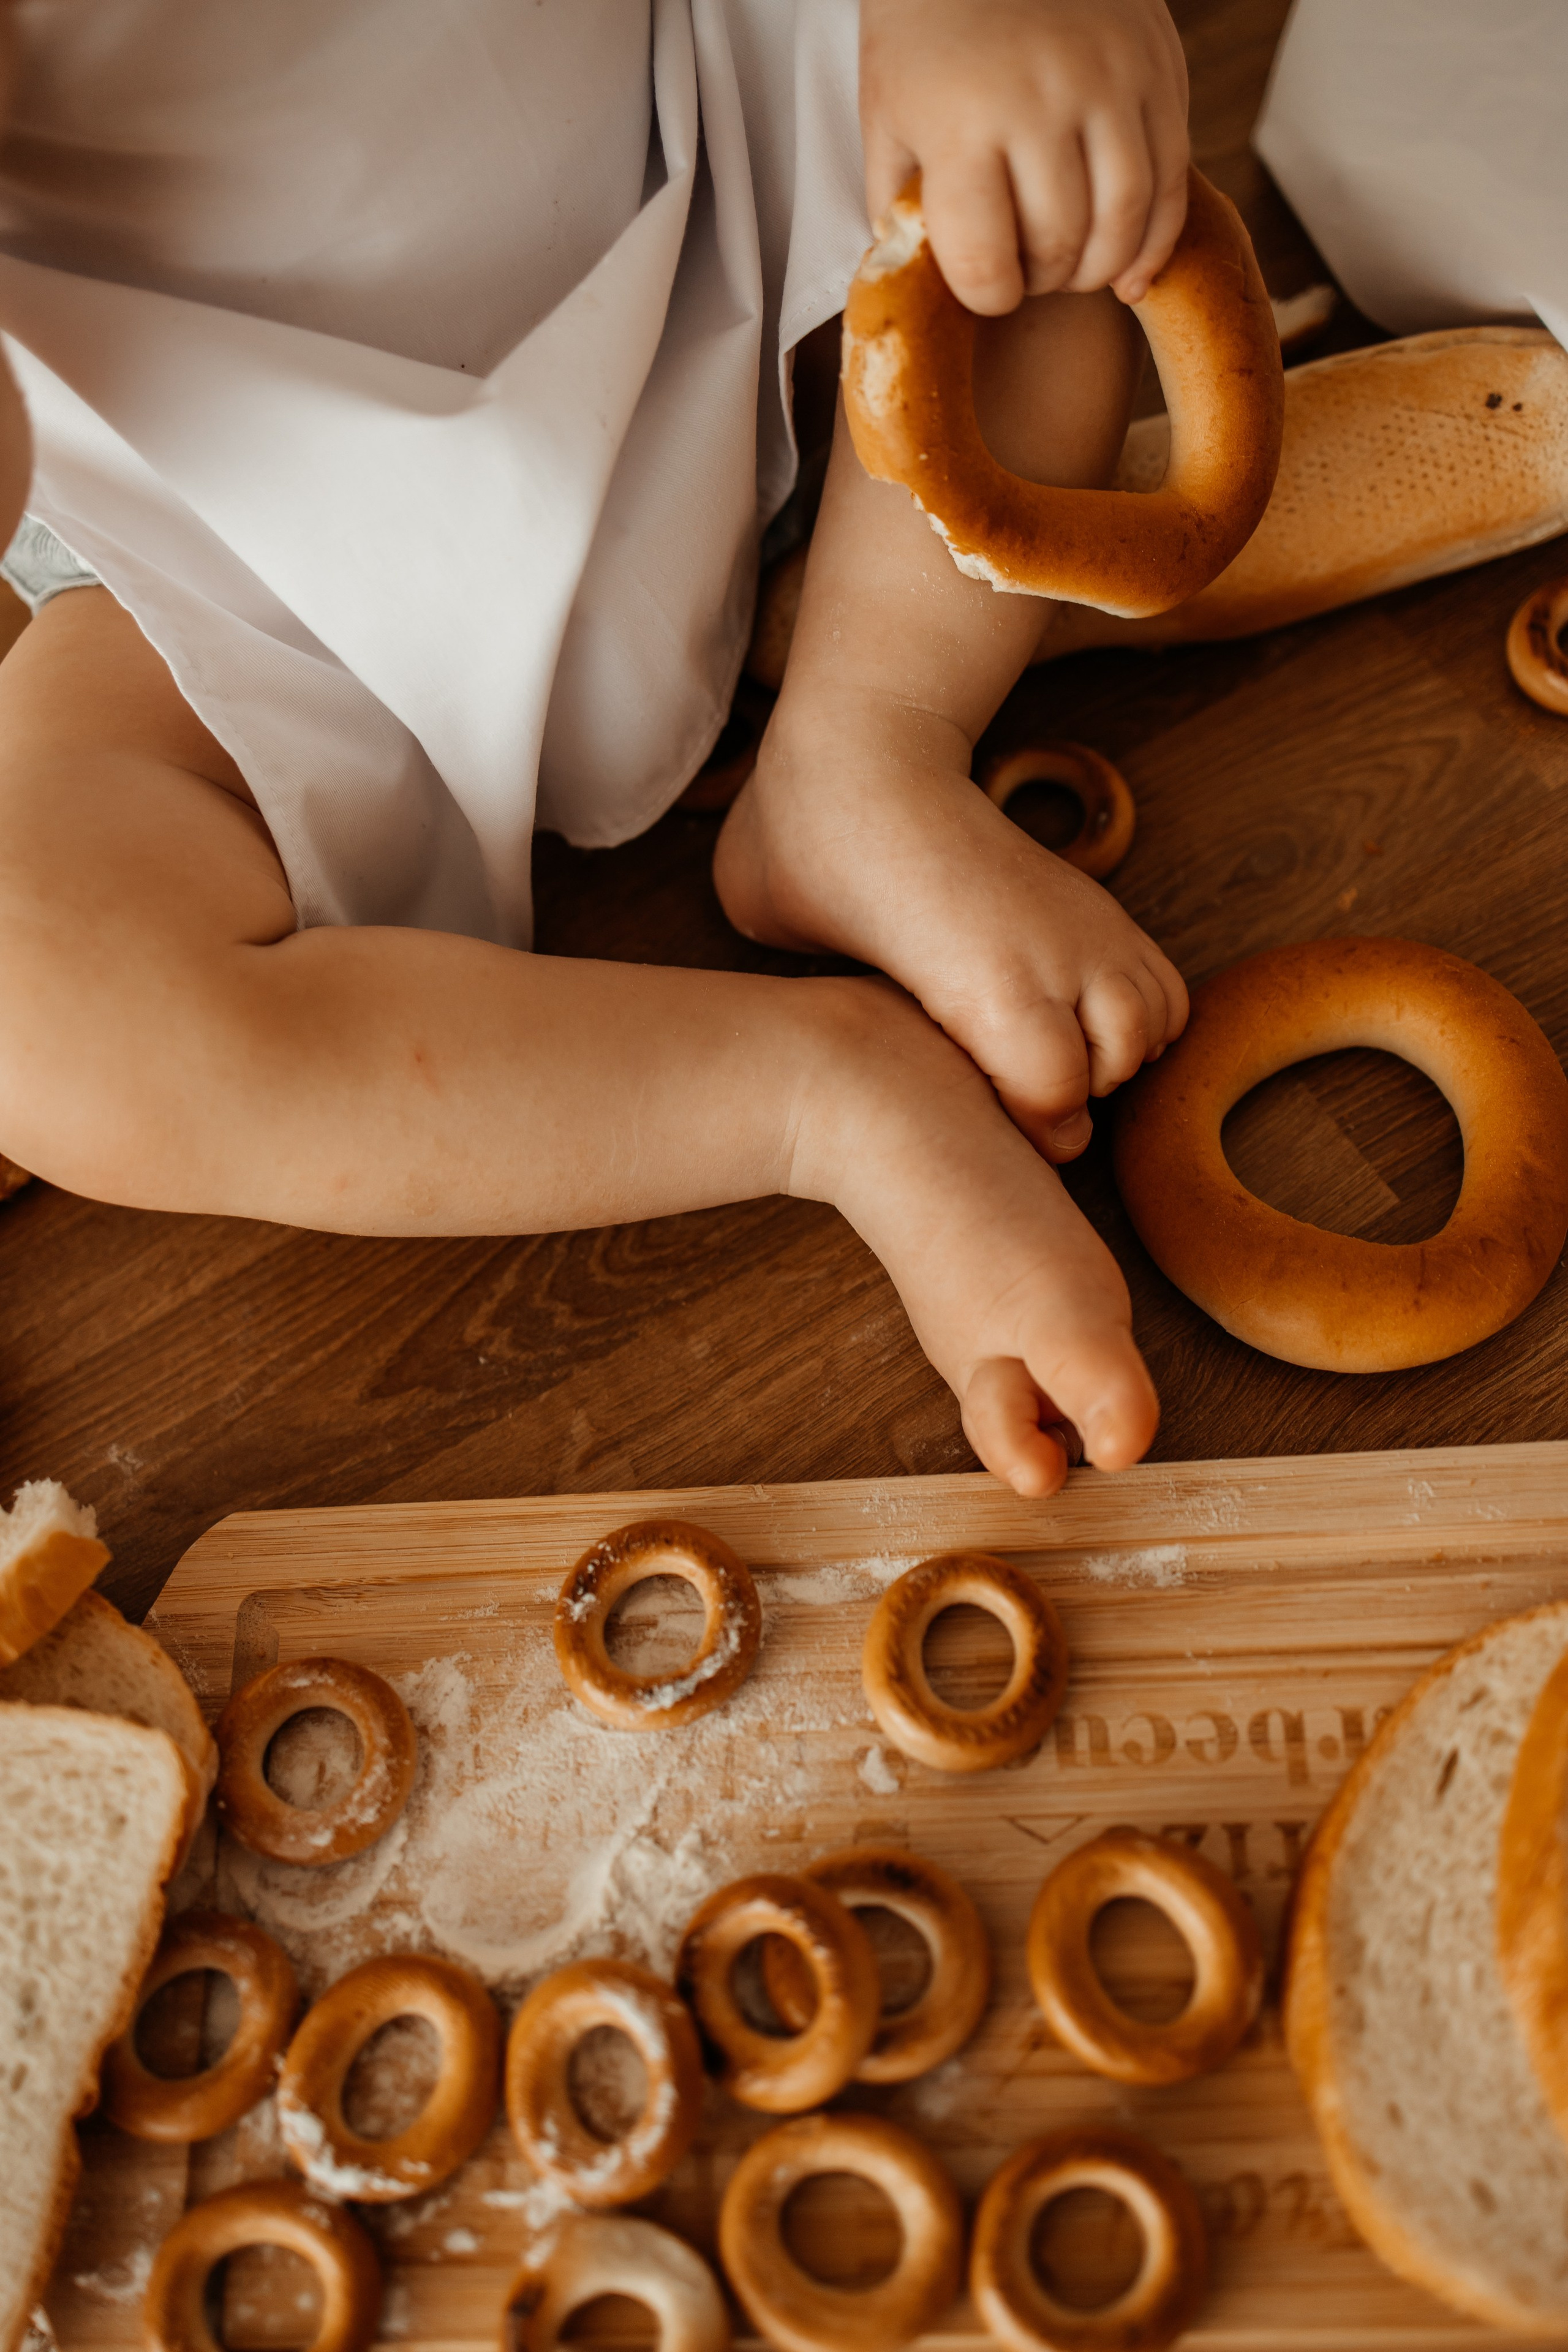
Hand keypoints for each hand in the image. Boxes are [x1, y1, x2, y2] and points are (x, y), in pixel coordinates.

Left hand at [860, 0, 1189, 313]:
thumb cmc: (927, 33)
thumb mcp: (888, 118)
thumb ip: (903, 206)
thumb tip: (936, 284)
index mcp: (966, 122)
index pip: (987, 263)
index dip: (987, 297)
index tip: (986, 289)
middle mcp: (1045, 102)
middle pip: (1060, 245)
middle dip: (1043, 281)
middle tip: (1028, 274)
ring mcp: (1112, 83)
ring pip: (1126, 222)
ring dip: (1099, 269)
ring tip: (1073, 269)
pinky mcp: (1159, 70)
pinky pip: (1173, 181)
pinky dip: (1156, 241)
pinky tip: (1130, 272)